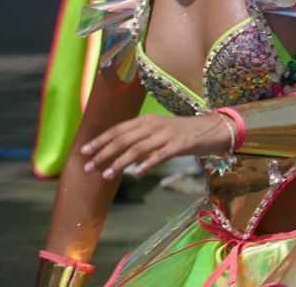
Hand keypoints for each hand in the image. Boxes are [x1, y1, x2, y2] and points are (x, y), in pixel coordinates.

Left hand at [80, 113, 231, 179]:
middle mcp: (152, 125)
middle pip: (122, 139)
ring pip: (137, 148)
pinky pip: (159, 155)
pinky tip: (136, 174)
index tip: (84, 152)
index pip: (117, 130)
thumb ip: (140, 139)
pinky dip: (147, 164)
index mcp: (145, 120)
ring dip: (119, 162)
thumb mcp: (157, 131)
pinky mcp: (178, 145)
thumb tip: (118, 153)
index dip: (100, 141)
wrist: (211, 129)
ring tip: (106, 174)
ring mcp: (165, 135)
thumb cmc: (181, 133)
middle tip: (88, 167)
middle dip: (103, 153)